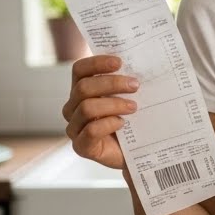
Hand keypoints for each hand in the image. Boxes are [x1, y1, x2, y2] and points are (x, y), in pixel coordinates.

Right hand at [61, 55, 137, 169]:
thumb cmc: (134, 121)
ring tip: (133, 107)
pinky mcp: (82, 146)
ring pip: (87, 108)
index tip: (119, 62)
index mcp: (82, 91)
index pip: (80, 70)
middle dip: (112, 83)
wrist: (138, 153)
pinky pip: (91, 131)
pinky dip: (109, 124)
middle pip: (84, 87)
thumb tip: (141, 61)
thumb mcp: (130, 97)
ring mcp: (75, 128)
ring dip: (114, 104)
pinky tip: (123, 124)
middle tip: (135, 85)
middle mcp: (73, 107)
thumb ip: (127, 81)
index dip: (96, 63)